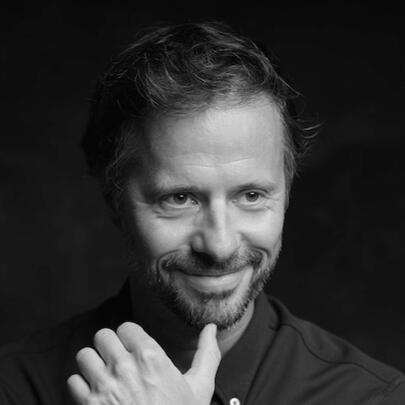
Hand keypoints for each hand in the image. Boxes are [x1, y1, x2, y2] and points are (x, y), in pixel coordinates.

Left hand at [67, 322, 220, 404]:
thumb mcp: (199, 388)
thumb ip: (206, 354)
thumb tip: (212, 329)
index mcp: (150, 357)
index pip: (126, 327)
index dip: (131, 337)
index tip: (134, 347)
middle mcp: (123, 367)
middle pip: (102, 335)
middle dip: (110, 346)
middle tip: (119, 359)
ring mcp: (103, 387)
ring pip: (85, 355)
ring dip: (93, 363)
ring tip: (105, 373)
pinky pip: (72, 381)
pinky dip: (81, 385)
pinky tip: (97, 393)